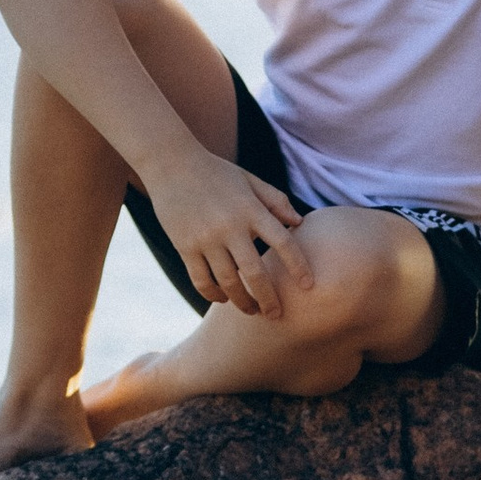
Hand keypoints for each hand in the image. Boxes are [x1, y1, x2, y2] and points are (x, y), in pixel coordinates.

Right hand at [142, 147, 315, 315]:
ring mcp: (206, 239)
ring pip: (228, 282)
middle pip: (255, 273)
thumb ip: (276, 201)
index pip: (283, 242)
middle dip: (268, 299)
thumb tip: (299, 224)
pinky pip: (201, 279)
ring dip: (242, 302)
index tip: (309, 287)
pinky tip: (223, 299)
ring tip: (252, 311)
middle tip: (277, 316)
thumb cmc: (216, 172)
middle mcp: (230, 227)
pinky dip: (213, 294)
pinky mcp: (185, 246)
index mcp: (251, 209)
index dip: (298, 267)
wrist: (171, 164)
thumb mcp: (250, 180)